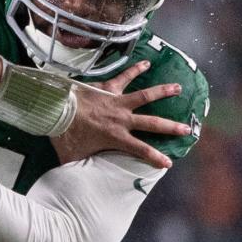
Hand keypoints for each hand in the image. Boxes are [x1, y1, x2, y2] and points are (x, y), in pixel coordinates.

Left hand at [51, 60, 188, 168]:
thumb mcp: (72, 156)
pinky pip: (124, 77)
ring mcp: (115, 102)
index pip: (141, 151)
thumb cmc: (63, 135)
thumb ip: (78, 166)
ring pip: (144, 96)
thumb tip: (74, 178)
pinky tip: (146, 63)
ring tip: (178, 88)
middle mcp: (121, 119)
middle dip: (170, 127)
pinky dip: (135, 70)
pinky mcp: (106, 88)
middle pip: (151, 123)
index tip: (168, 163)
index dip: (156, 158)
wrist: (55, 110)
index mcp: (115, 137)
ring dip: (162, 92)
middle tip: (187, 129)